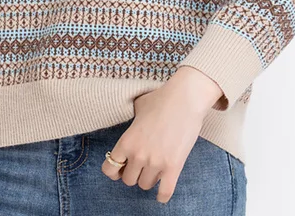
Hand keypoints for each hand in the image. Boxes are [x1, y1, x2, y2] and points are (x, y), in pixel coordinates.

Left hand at [99, 68, 223, 203]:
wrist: (185, 98)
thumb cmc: (161, 99)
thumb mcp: (138, 107)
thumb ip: (132, 123)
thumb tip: (133, 130)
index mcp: (126, 140)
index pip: (109, 169)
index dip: (114, 170)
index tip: (120, 167)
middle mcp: (138, 154)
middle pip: (128, 180)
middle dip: (134, 173)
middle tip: (141, 165)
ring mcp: (156, 162)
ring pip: (145, 185)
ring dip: (149, 178)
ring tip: (154, 168)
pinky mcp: (173, 167)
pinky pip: (164, 192)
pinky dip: (162, 196)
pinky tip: (161, 192)